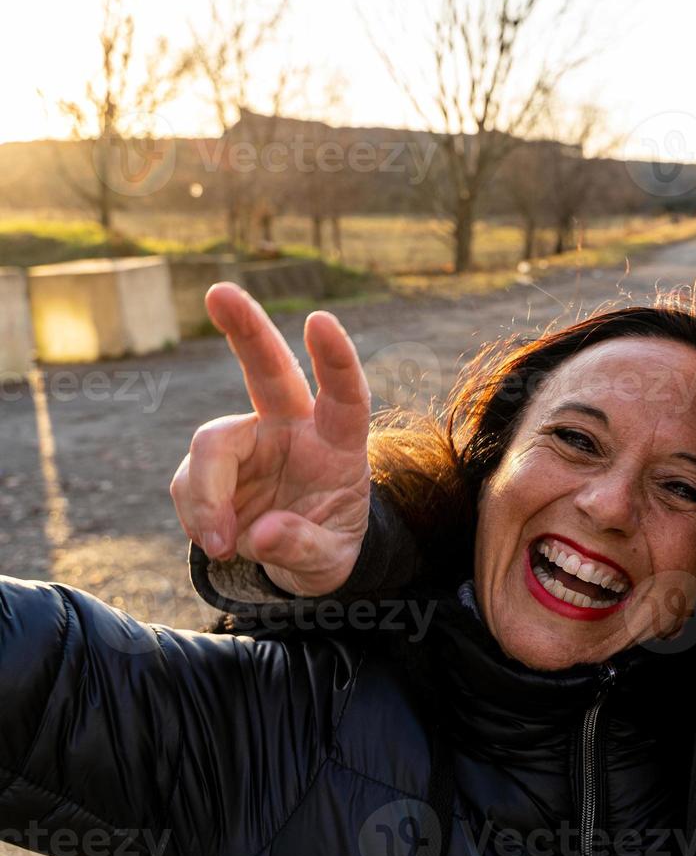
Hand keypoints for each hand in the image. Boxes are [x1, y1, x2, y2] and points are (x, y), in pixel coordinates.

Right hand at [170, 283, 371, 596]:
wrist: (296, 558)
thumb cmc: (327, 546)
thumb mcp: (330, 563)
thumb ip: (303, 548)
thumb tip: (262, 534)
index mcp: (338, 441)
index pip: (345, 394)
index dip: (335, 358)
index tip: (319, 320)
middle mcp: (293, 427)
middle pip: (268, 369)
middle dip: (245, 328)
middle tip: (219, 292)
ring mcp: (249, 439)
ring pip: (212, 444)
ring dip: (207, 496)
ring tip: (222, 543)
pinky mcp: (214, 462)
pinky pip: (189, 482)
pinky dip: (197, 515)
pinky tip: (218, 540)